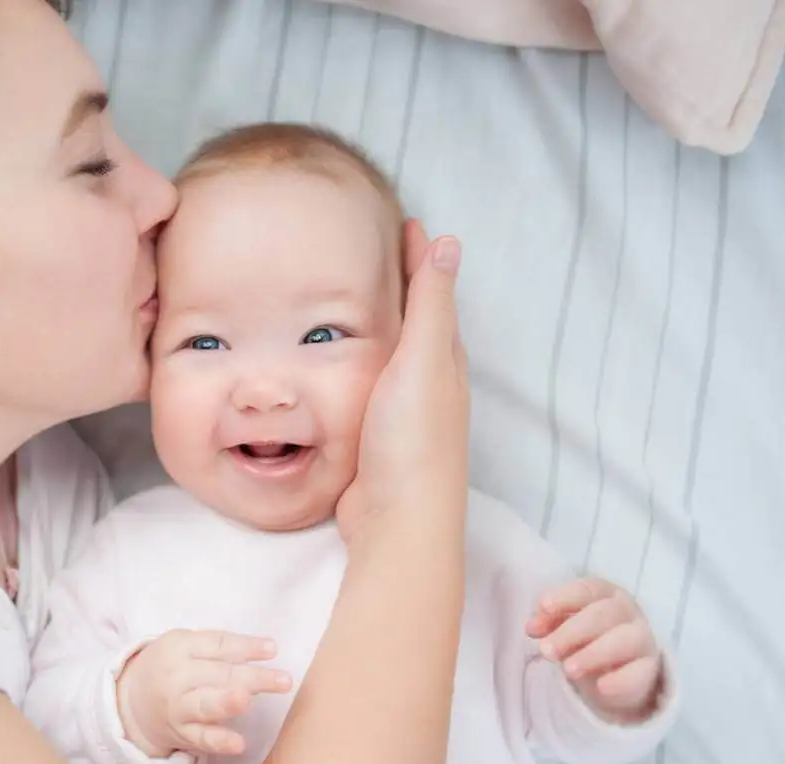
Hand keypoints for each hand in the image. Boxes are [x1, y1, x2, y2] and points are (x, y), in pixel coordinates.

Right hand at [116, 629, 292, 757]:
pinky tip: (238, 744)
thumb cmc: (171, 666)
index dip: (246, 646)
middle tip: (284, 680)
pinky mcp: (180, 733)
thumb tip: (264, 652)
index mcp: (180, 646)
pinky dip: (218, 741)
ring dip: (226, 702)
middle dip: (252, 677)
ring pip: (205, 704)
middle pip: (218, 674)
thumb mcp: (185, 646)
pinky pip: (201, 738)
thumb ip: (218, 648)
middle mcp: (177, 676)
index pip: (217, 644)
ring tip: (247, 700)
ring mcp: (178, 706)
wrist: (132, 700)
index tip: (273, 649)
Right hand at [337, 222, 468, 543]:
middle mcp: (429, 385)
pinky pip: (370, 386)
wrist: (399, 520)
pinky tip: (336, 367)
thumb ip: (431, 305)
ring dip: (379, 326)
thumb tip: (448, 243)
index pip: (434, 295)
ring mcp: (403, 414)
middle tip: (376, 252)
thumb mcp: (422, 362)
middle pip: (419, 324)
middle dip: (404, 286)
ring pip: (394, 357)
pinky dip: (358, 364)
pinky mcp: (377, 438)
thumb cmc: (412, 440)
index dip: (420, 259)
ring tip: (347, 300)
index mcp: (444, 362)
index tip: (405, 221)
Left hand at [527, 578, 663, 721]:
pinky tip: (601, 687)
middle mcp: (627, 611)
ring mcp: (642, 638)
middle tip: (545, 651)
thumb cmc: (586, 637)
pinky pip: (639, 672)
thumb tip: (532, 627)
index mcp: (605, 593)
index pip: (587, 588)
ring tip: (567, 670)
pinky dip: (620, 680)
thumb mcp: (563, 626)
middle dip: (570, 632)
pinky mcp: (649, 668)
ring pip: (622, 640)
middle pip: (602, 614)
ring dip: (592, 654)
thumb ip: (548, 622)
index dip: (565, 596)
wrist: (617, 671)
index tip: (543, 607)